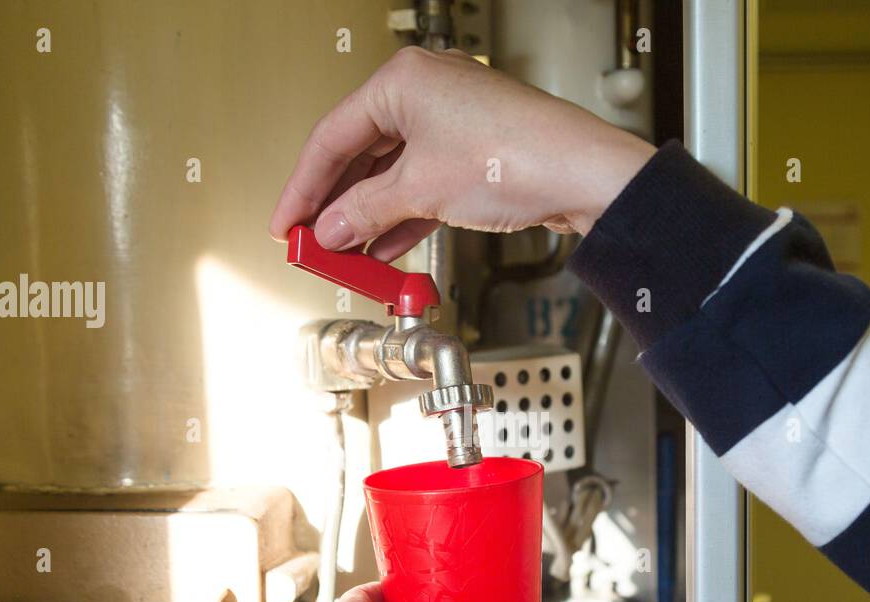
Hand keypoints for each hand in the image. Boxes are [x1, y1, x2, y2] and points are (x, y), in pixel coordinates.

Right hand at [270, 46, 655, 259]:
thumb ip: (366, 211)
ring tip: (343, 253)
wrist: (584, 176)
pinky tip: (383, 248)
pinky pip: (421, 184)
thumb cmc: (517, 156)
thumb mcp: (422, 190)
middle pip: (360, 154)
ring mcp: (451, 122)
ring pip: (391, 173)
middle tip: (310, 241)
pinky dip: (401, 216)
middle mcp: (426, 92)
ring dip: (367, 217)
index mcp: (403, 80)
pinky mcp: (473, 152)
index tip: (285, 223)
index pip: (332, 136)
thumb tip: (332, 229)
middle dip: (336, 204)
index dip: (303, 186)